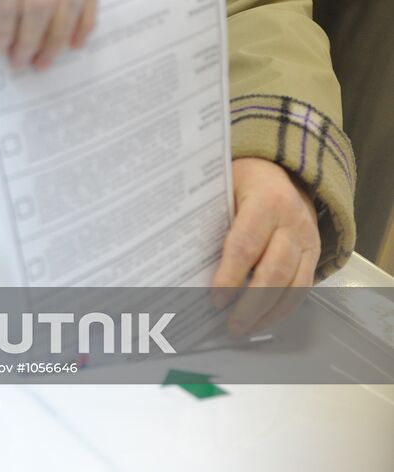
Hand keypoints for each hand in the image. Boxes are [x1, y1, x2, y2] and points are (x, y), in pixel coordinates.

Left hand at [211, 158, 320, 333]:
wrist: (283, 170)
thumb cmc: (243, 179)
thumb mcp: (224, 185)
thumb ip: (211, 216)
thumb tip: (184, 259)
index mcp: (266, 199)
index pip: (246, 243)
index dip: (231, 274)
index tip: (215, 298)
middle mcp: (292, 220)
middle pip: (274, 270)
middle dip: (251, 303)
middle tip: (231, 324)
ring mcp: (307, 238)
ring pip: (294, 284)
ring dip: (269, 312)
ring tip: (245, 328)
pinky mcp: (314, 253)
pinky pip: (303, 286)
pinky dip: (283, 308)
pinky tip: (264, 319)